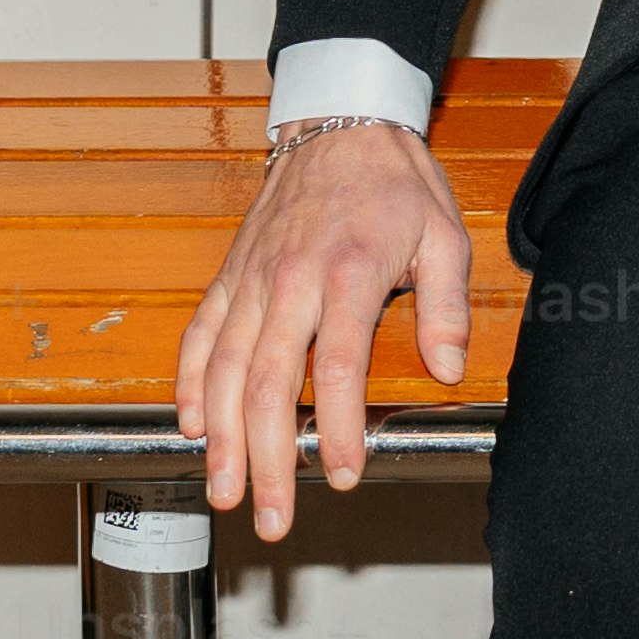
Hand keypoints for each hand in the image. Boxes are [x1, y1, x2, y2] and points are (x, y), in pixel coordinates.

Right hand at [179, 117, 476, 540]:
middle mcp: (289, 283)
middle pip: (269, 385)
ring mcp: (252, 282)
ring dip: (221, 437)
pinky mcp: (230, 277)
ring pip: (226, 371)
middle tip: (271, 515)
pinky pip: (203, 336)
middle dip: (265, 458)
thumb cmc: (395, 184)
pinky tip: (191, 425)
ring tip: (222, 490)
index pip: (338, 369)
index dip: (338, 428)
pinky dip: (192, 384)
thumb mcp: (445, 237)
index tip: (343, 475)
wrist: (339, 123)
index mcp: (346, 276)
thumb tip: (448, 369)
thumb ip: (447, 308)